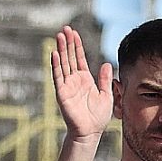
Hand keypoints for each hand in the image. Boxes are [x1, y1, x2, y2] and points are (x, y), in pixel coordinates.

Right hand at [49, 26, 113, 144]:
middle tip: (65, 28)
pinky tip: (55, 54)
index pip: (79, 58)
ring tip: (59, 36)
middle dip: (67, 42)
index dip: (77, 45)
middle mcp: (74, 80)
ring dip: (61, 49)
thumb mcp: (106, 95)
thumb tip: (107, 63)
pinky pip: (58, 77)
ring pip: (63, 63)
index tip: (74, 32)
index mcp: (85, 79)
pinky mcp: (62, 93)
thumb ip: (105, 79)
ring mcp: (67, 86)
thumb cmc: (98, 117)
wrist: (90, 132)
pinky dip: (56, 65)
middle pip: (69, 57)